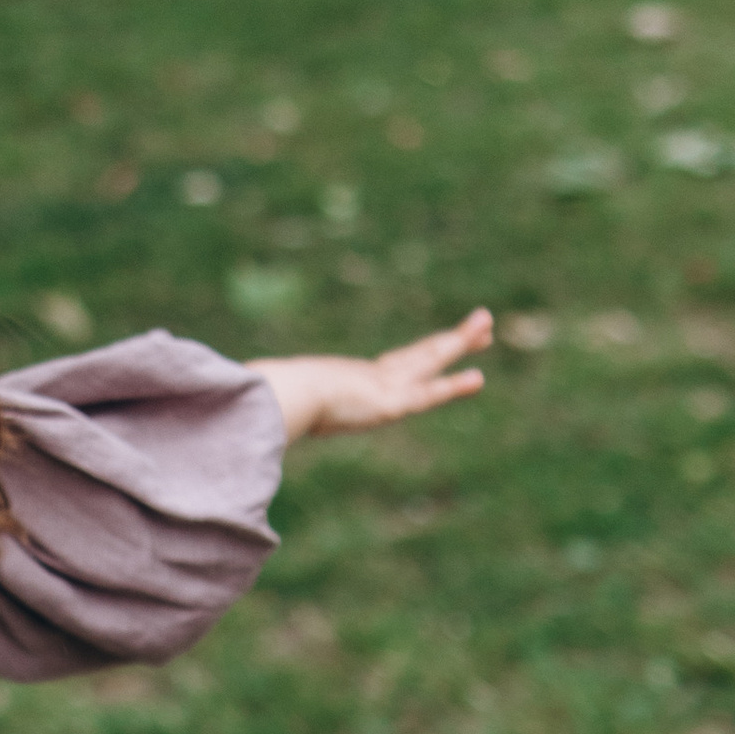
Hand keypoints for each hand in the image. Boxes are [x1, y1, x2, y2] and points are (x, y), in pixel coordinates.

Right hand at [251, 309, 492, 445]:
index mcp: (350, 380)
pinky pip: (427, 395)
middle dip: (451, 339)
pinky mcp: (387, 403)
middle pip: (420, 353)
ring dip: (459, 343)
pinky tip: (478, 379)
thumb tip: (248, 409)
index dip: (422, 353)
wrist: (273, 398)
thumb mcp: (279, 406)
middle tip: (481, 323)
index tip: (440, 344)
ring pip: (429, 361)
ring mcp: (381, 386)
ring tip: (487, 325)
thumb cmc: (269, 402)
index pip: (396, 365)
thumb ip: (274, 410)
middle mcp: (371, 377)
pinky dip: (452, 388)